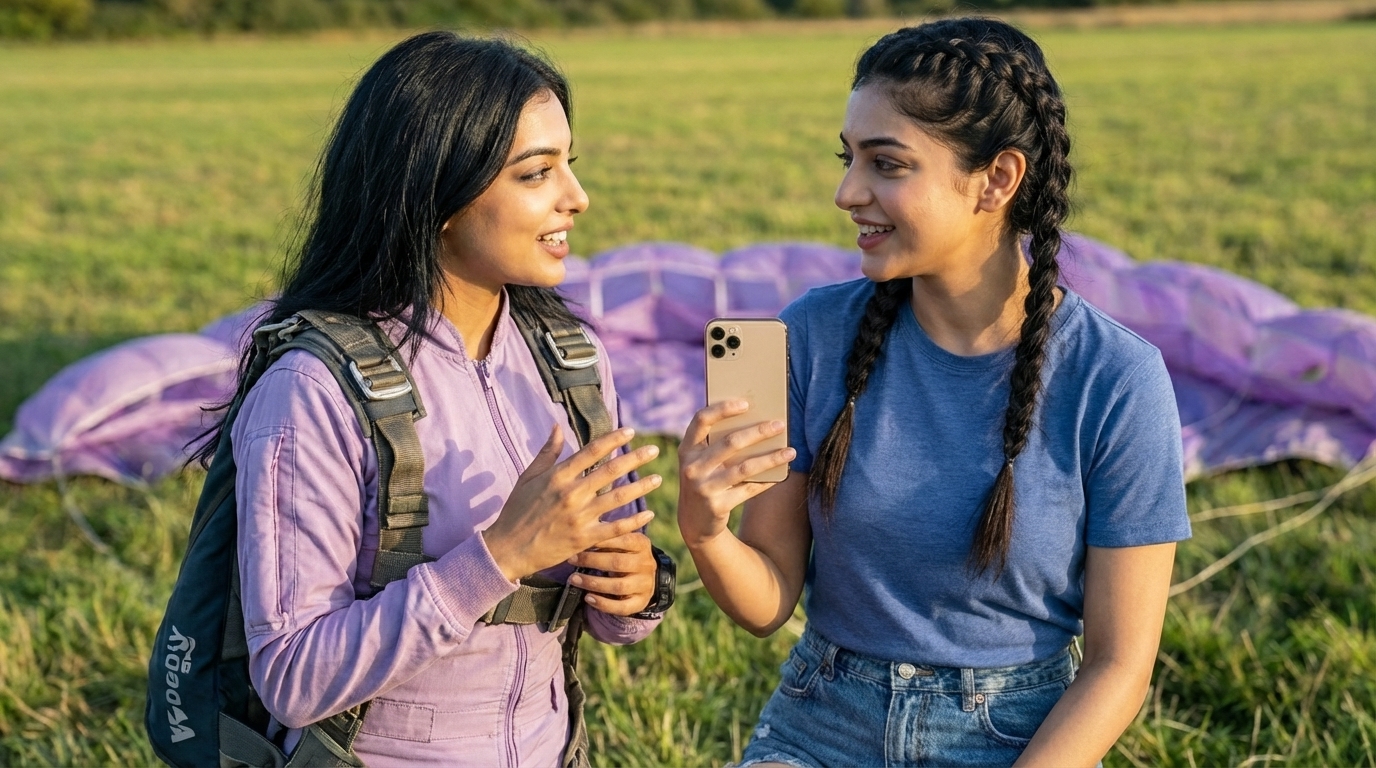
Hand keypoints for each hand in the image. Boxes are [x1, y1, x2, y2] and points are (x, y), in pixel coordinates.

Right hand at [483, 425, 659, 582]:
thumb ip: (547, 452)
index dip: (613, 439)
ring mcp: (579, 517)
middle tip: (654, 451)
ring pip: (617, 498)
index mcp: (557, 476)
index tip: (630, 431)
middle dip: (635, 459)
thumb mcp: (528, 477)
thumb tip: (558, 427)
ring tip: (658, 478)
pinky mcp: (584, 539)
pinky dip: (634, 521)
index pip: (591, 451)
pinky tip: (649, 514)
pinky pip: (615, 528)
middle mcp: (571, 494)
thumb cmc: (516, 510)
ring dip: (641, 487)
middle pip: (610, 472)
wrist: (508, 548)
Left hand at [565, 532, 656, 614]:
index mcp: (642, 544)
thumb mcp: (621, 542)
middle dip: (592, 561)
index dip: (601, 541)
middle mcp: (647, 564)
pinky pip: (622, 607)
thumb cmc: (624, 554)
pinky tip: (588, 598)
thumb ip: (608, 534)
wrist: (644, 578)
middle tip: (571, 559)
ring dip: (593, 583)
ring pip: (618, 586)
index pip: (623, 540)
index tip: (580, 539)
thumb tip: (584, 523)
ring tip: (574, 579)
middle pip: (618, 563)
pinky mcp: (641, 602)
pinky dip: (603, 604)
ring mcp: (645, 585)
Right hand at [677, 400, 795, 550]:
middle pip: (730, 442)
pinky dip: (767, 480)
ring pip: (745, 467)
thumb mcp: (701, 461)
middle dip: (758, 432)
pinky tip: (782, 473)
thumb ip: (717, 443)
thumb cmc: (705, 480)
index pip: (701, 420)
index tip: (746, 403)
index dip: (723, 409)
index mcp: (687, 449)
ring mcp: (704, 488)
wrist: (694, 522)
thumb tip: (756, 421)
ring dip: (771, 458)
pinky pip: (749, 489)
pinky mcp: (717, 506)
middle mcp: (692, 467)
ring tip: (791, 451)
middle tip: (780, 424)